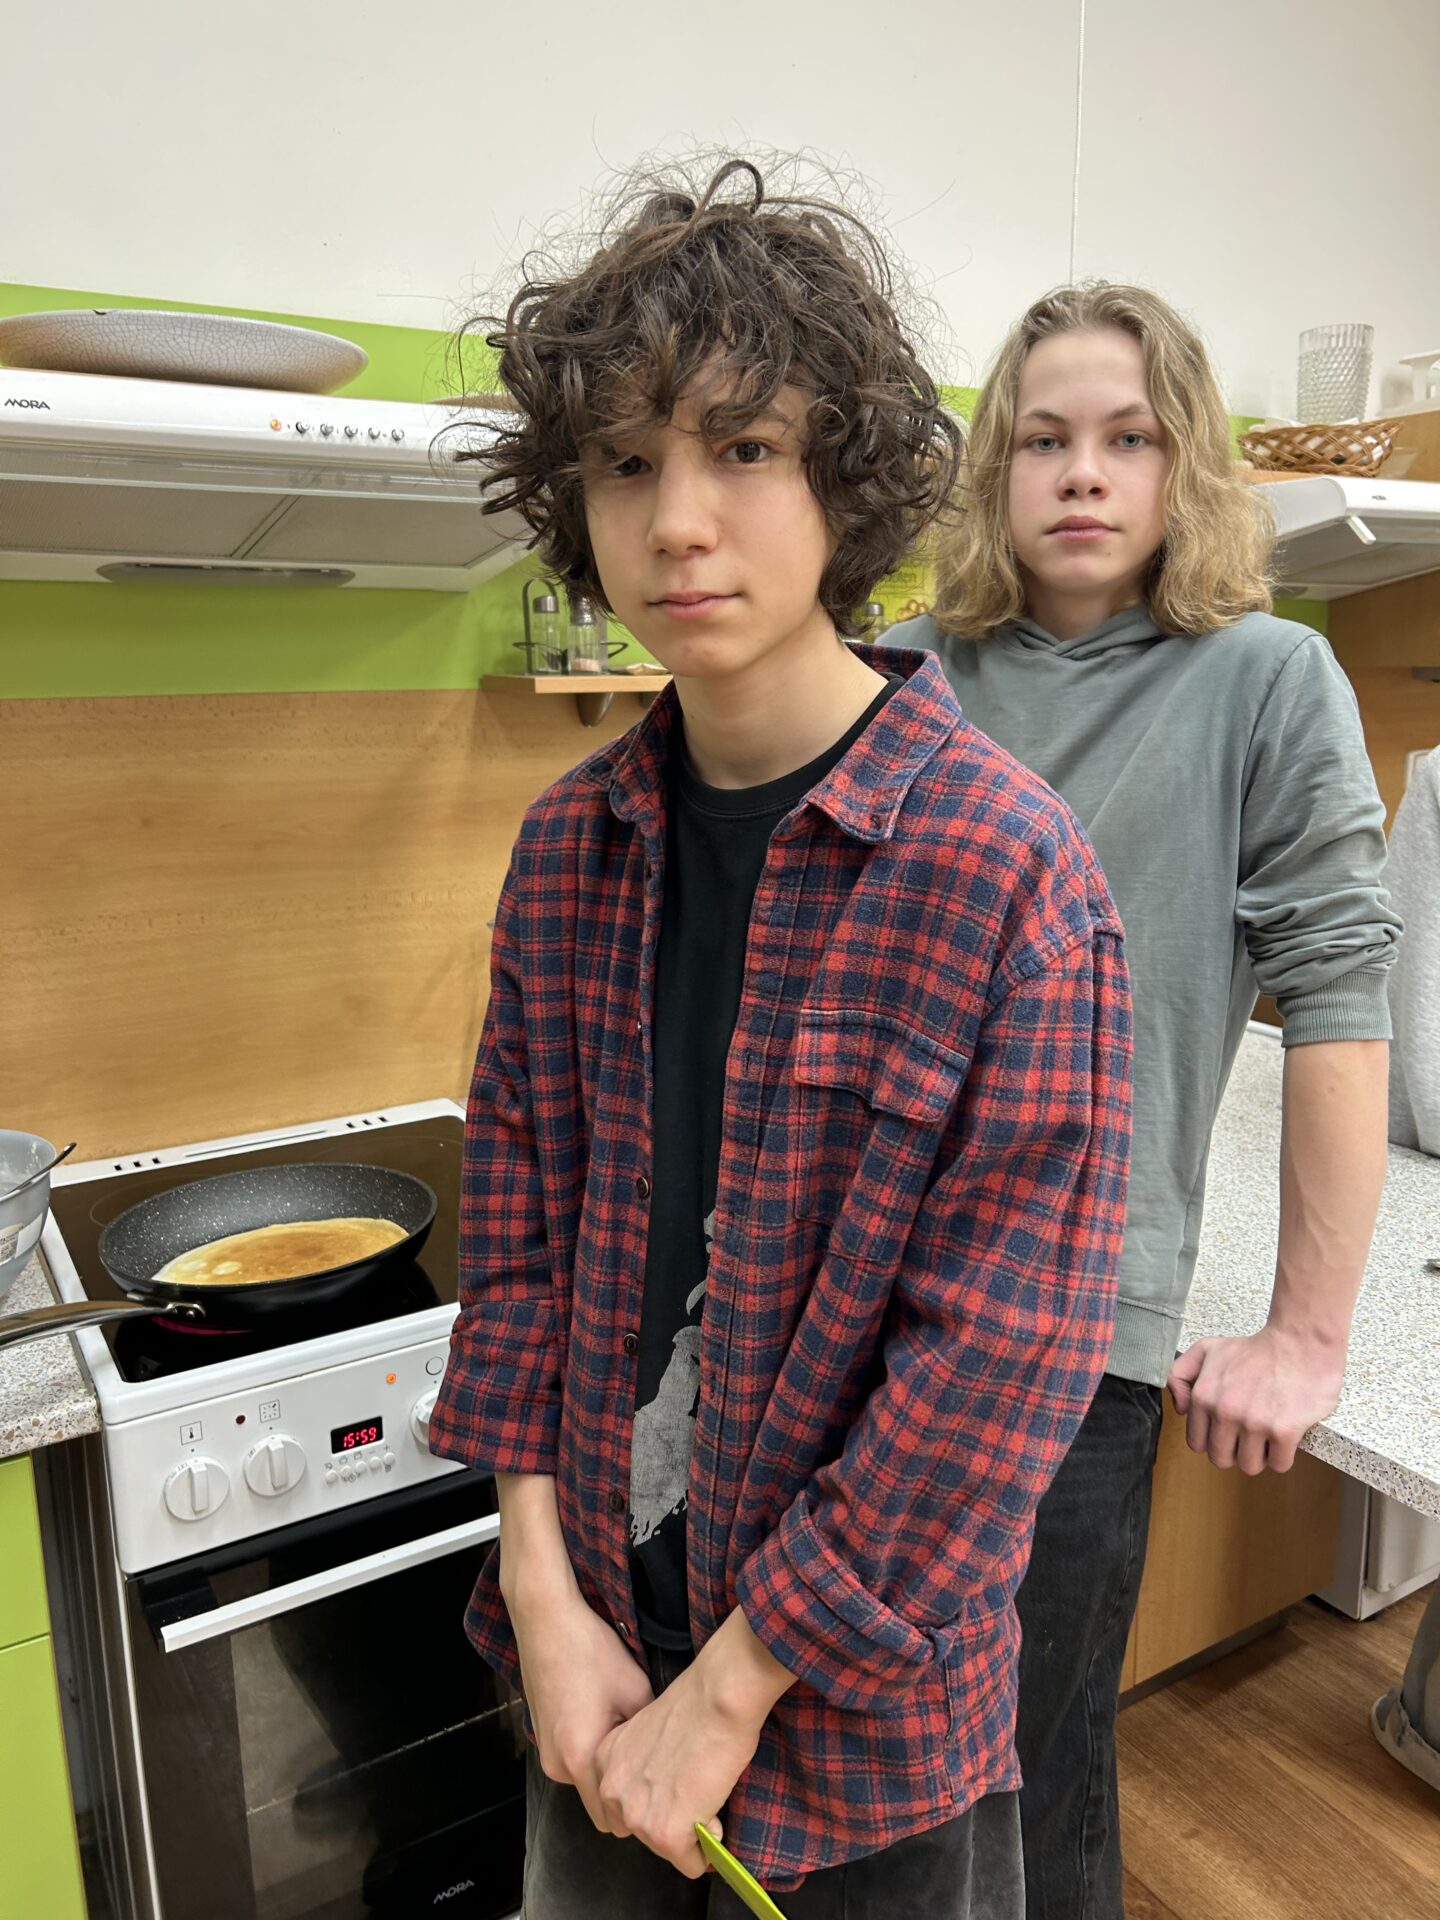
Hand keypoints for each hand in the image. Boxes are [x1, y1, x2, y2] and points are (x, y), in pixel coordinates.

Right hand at [508, 1584, 653, 1828]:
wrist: (547, 1622)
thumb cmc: (592, 1652)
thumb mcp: (636, 1691)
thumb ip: (649, 1738)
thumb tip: (670, 1764)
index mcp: (581, 1758)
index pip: (613, 1822)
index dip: (641, 1815)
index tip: (665, 1802)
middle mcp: (558, 1765)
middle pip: (600, 1808)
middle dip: (625, 1800)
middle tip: (656, 1775)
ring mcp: (546, 1753)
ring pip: (587, 1784)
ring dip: (609, 1774)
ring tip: (634, 1742)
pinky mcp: (542, 1738)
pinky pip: (574, 1764)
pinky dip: (593, 1757)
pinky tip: (609, 1723)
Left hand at [593, 1656, 766, 1876]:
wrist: (718, 1697)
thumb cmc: (696, 1703)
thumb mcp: (648, 1734)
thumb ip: (642, 1766)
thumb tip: (661, 1795)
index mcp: (603, 1761)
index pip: (625, 1806)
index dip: (657, 1799)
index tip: (676, 1778)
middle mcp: (611, 1790)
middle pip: (644, 1831)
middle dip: (672, 1819)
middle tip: (694, 1786)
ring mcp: (636, 1815)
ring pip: (668, 1849)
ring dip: (690, 1831)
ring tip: (705, 1791)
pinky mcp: (665, 1834)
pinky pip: (691, 1863)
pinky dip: (708, 1849)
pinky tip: (714, 1810)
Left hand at [1167, 1324, 1343, 1473]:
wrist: (1299, 1343)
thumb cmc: (1256, 1349)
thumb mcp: (1208, 1350)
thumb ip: (1181, 1375)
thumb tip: (1182, 1409)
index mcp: (1204, 1396)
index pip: (1197, 1443)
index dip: (1213, 1439)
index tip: (1226, 1430)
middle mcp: (1225, 1412)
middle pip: (1221, 1460)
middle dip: (1234, 1451)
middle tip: (1248, 1434)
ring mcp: (1254, 1423)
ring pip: (1250, 1466)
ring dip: (1259, 1455)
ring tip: (1267, 1434)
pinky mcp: (1284, 1431)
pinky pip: (1279, 1465)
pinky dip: (1283, 1456)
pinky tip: (1285, 1435)